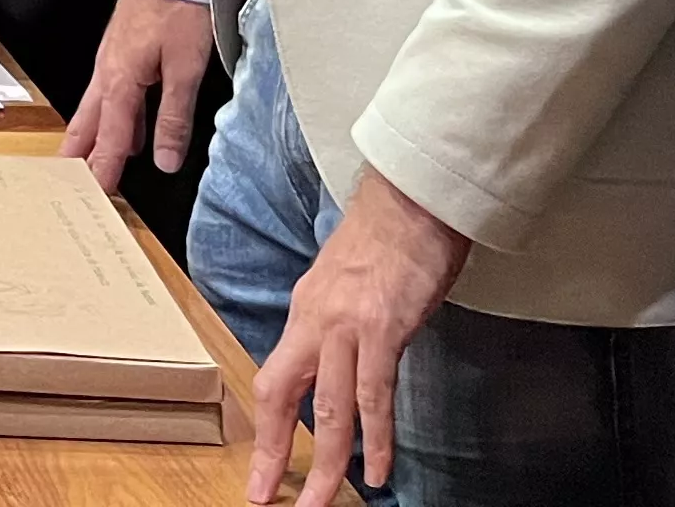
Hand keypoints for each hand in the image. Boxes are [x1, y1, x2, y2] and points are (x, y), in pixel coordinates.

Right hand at [62, 0, 213, 189]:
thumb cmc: (177, 8)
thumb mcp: (186, 68)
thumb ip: (174, 116)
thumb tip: (164, 159)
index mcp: (121, 80)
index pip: (110, 137)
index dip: (103, 168)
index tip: (97, 194)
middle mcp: (108, 71)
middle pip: (87, 122)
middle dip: (79, 153)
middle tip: (68, 181)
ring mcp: (111, 58)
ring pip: (95, 107)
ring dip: (93, 136)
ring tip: (93, 161)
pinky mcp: (121, 49)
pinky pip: (108, 92)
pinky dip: (109, 116)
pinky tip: (128, 125)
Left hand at [245, 171, 467, 504]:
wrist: (414, 198)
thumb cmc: (388, 237)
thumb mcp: (347, 283)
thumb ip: (337, 324)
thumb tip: (337, 359)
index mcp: (305, 311)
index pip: (274, 380)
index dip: (265, 430)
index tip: (261, 472)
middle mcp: (315, 320)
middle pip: (283, 398)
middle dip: (276, 454)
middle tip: (269, 499)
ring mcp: (347, 325)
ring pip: (328, 408)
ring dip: (326, 462)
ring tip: (322, 502)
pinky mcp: (383, 328)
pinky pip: (374, 395)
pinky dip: (376, 438)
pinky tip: (378, 472)